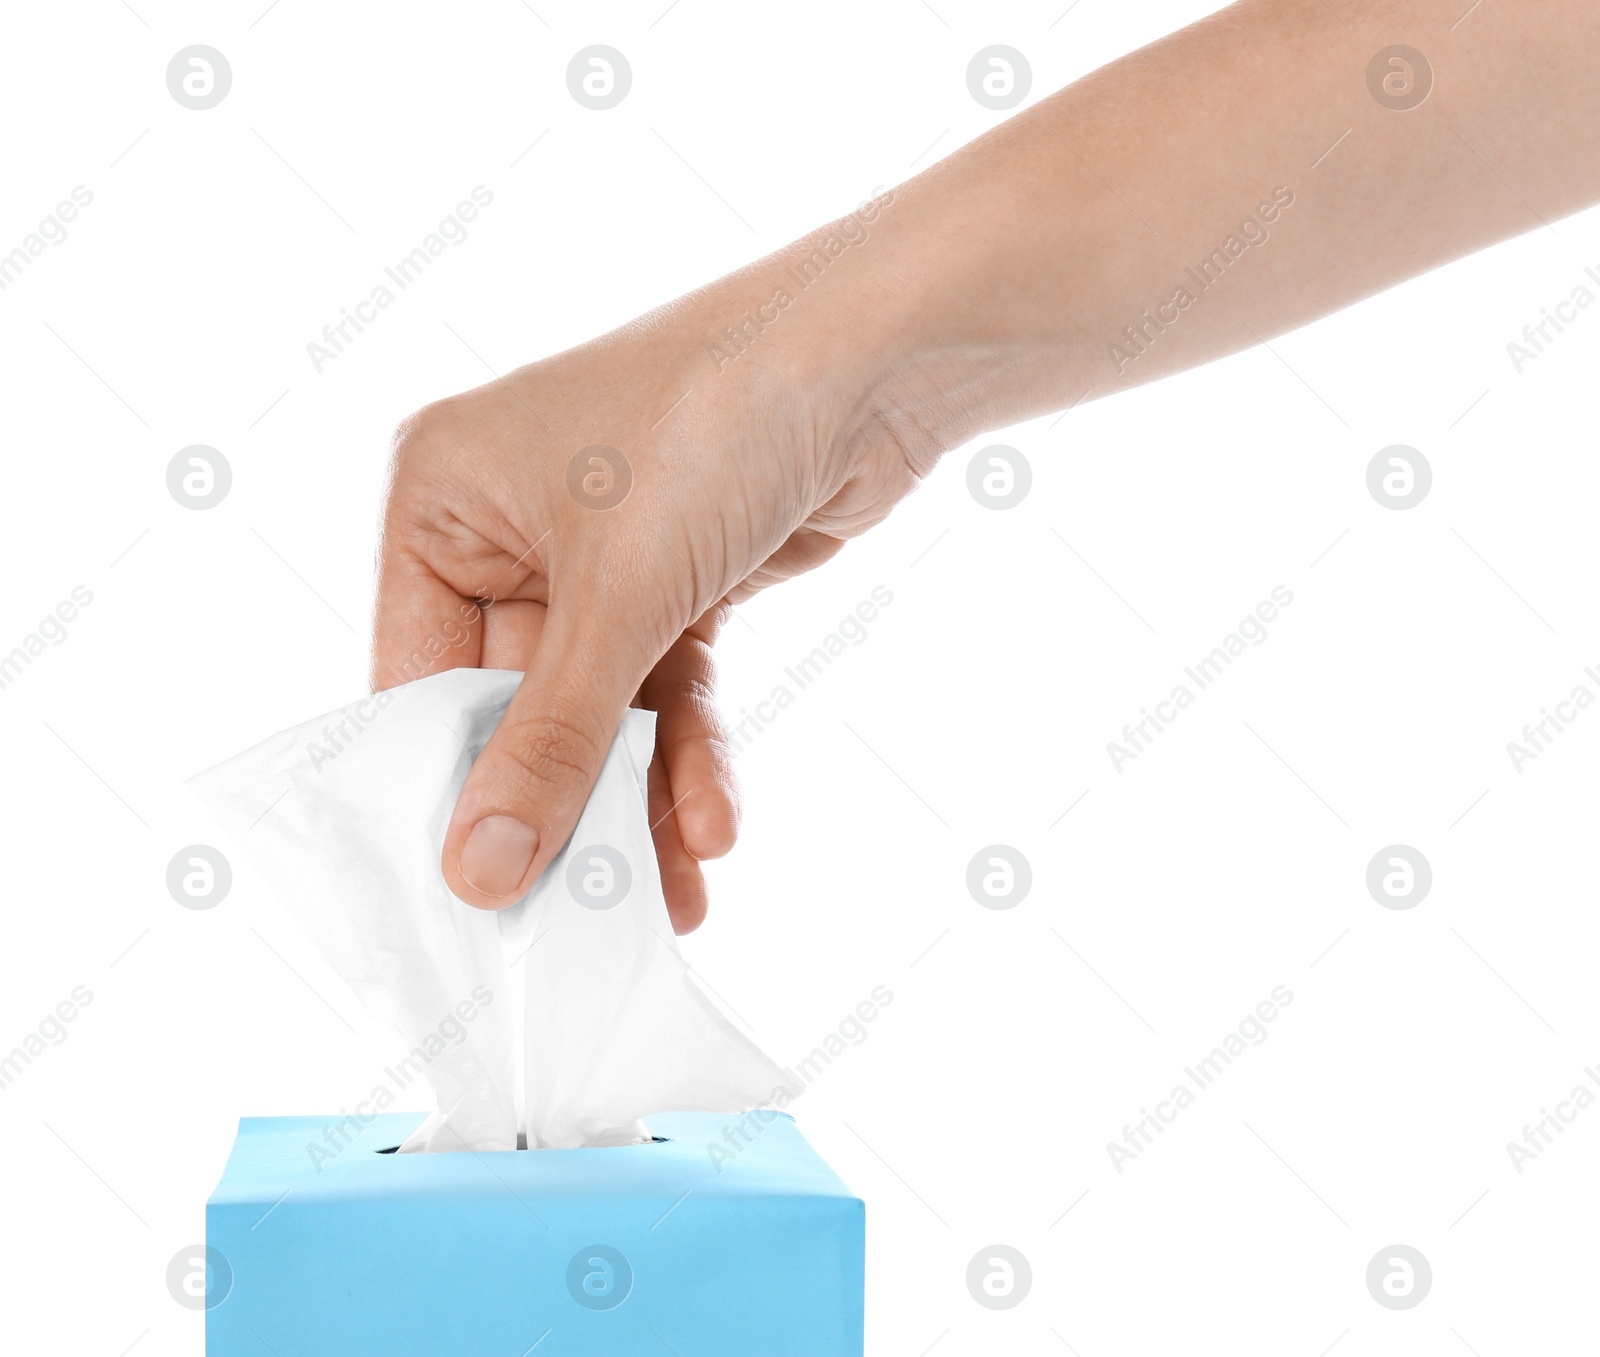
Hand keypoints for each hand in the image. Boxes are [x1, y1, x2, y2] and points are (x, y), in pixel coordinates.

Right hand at [372, 220, 928, 928]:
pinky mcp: (679, 583)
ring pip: (602, 712)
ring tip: (667, 900)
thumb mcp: (617, 595)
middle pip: (518, 707)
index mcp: (442, 496)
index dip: (450, 791)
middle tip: (580, 919)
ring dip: (637, 803)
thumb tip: (479, 871)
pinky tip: (716, 826)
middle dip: (564, 811)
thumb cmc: (715, 421)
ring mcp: (599, 557)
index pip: (418, 677)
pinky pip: (667, 692)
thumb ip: (550, 741)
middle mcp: (509, 526)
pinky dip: (690, 755)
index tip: (476, 897)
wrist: (877, 358)